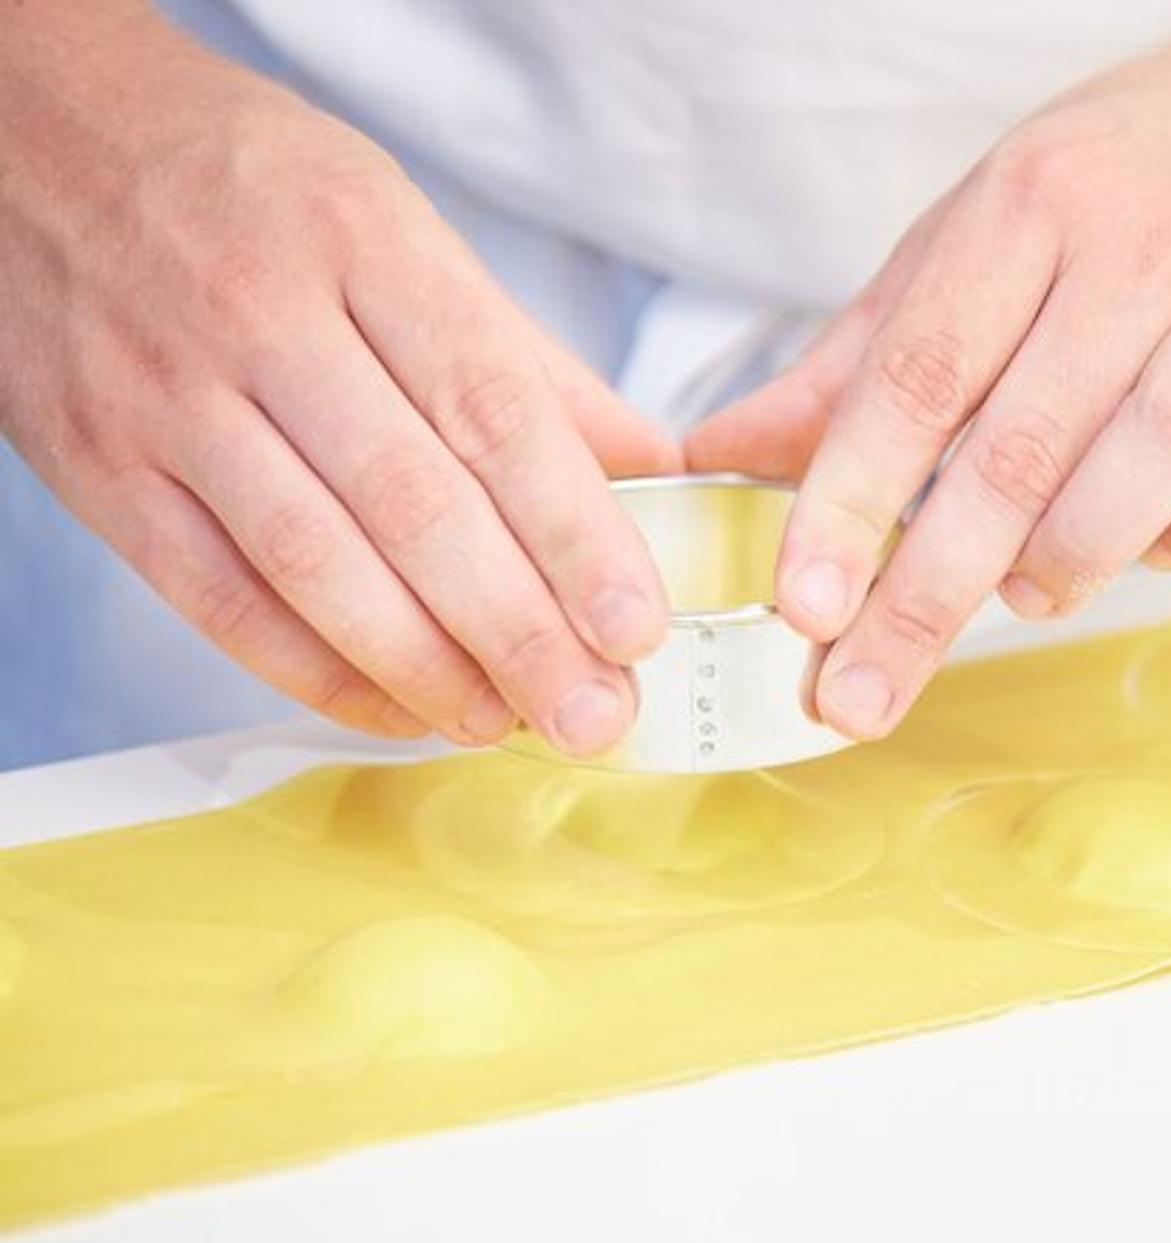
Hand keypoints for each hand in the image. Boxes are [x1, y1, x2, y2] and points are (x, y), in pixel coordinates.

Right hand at [0, 7, 674, 753]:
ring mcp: (168, 396)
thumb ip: (522, 358)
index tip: (636, 623)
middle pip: (415, 505)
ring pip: (316, 565)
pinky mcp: (99, 468)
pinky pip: (219, 599)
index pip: (494, 410)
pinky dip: (316, 672)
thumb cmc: (248, 184)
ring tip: (508, 722)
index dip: (576, 533)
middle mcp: (262, 317)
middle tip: (594, 711)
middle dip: (520, 629)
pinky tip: (397, 708)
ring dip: (426, 668)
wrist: (39, 133)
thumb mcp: (399, 223)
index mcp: (364, 242)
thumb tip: (650, 465)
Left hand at [685, 7, 1170, 740]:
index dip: (849, 500)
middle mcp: (1140, 255)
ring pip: (1140, 486)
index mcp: (1032, 205)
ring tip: (1024, 593)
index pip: (919, 374)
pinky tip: (1152, 535)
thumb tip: (723, 453)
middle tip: (856, 697)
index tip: (802, 605)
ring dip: (1062, 571)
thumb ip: (862, 352)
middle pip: (1017, 458)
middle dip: (925, 598)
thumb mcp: (984, 226)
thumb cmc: (1136, 178)